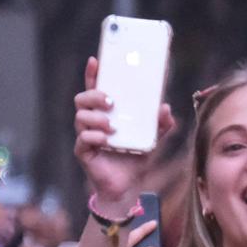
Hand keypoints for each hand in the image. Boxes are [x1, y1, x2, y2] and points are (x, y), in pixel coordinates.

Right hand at [75, 56, 173, 208]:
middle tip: (111, 102)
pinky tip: (106, 140)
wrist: (128, 186)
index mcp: (106, 114)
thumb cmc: (135, 158)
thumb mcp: (152, 139)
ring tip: (112, 126)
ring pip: (80, 116)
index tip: (96, 60)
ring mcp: (86, 136)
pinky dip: (95, 136)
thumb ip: (161, 124)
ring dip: (96, 118)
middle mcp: (92, 122)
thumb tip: (166, 108)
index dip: (93, 74)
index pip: (95, 89)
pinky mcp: (83, 152)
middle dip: (94, 95)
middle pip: (81, 99)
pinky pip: (83, 138)